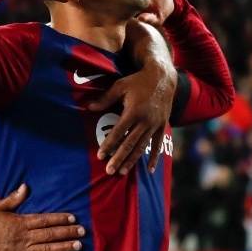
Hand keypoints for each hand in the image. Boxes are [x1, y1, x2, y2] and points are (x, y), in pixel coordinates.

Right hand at [0, 184, 85, 250]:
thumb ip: (13, 199)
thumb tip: (26, 187)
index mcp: (20, 223)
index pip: (45, 220)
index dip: (60, 219)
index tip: (73, 218)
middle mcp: (23, 237)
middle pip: (50, 234)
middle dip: (68, 232)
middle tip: (83, 231)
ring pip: (47, 249)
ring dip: (64, 247)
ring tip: (78, 246)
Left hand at [88, 59, 176, 175]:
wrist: (162, 78)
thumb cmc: (138, 81)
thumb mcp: (120, 86)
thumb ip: (105, 98)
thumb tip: (89, 107)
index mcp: (133, 111)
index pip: (118, 132)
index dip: (109, 144)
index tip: (100, 156)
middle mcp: (145, 121)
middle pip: (129, 143)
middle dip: (118, 158)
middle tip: (109, 171)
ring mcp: (154, 125)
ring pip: (142, 147)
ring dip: (132, 160)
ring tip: (122, 172)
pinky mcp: (162, 126)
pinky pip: (157, 145)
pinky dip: (154, 158)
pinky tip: (149, 170)